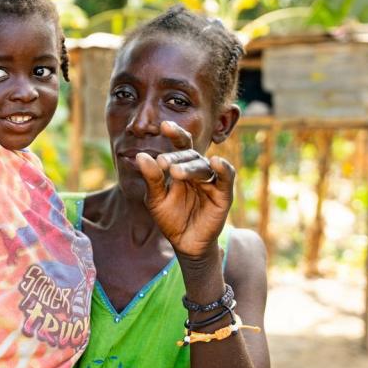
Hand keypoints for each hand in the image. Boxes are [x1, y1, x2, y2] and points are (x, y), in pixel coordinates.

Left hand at [137, 121, 234, 258]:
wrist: (184, 242)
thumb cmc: (170, 218)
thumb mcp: (155, 199)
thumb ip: (151, 179)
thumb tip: (141, 156)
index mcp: (181, 166)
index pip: (180, 145)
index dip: (175, 134)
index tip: (163, 125)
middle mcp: (197, 170)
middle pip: (190, 156)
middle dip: (176, 158)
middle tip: (163, 163)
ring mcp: (212, 181)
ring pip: (203, 166)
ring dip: (190, 167)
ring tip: (175, 172)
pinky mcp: (224, 194)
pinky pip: (226, 177)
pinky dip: (223, 168)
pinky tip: (216, 162)